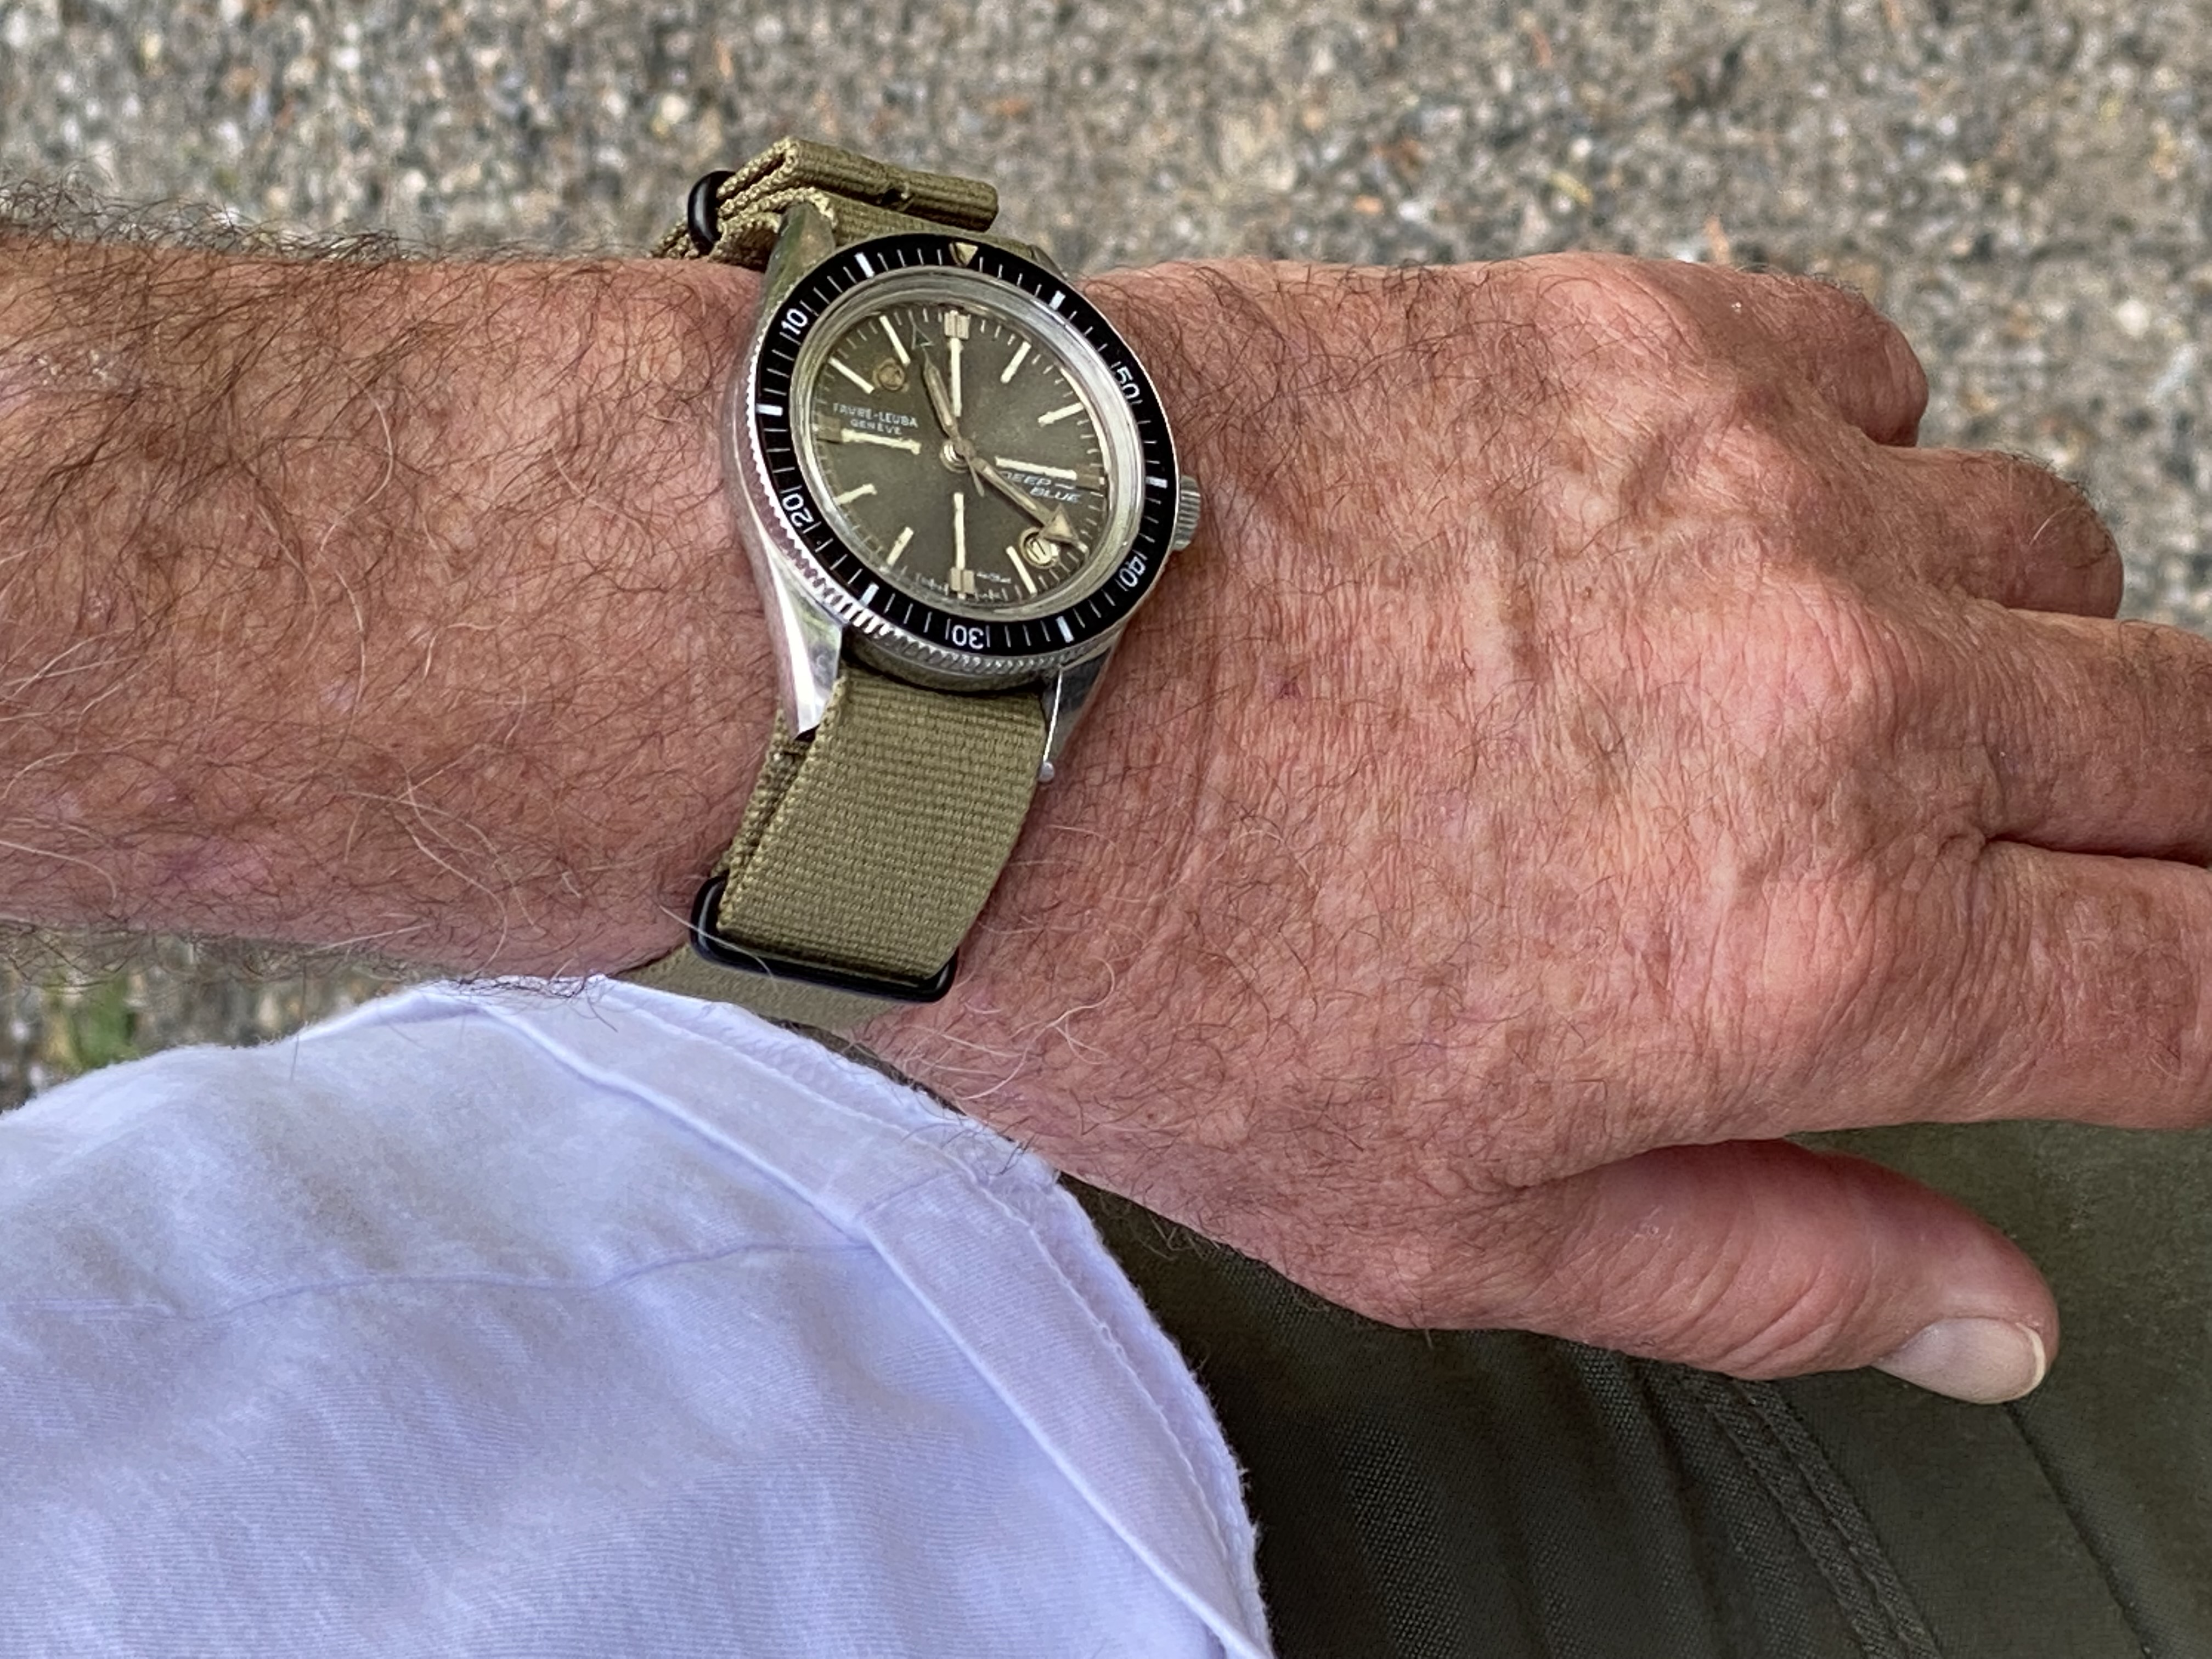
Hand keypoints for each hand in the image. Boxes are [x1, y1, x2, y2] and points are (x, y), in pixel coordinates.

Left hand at [873, 254, 2180, 1402]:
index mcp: (1816, 948)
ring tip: (1807, 696)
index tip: (2162, 994)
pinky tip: (1704, 538)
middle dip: (2159, 823)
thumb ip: (1764, 1266)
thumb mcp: (1448, 1221)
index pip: (2207, 984)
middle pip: (2194, 744)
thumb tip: (1985, 1315)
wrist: (954, 680)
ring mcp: (1755, 490)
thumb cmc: (1151, 948)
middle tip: (2025, 857)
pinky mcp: (1641, 336)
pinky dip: (1843, 463)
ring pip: (2048, 551)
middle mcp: (1838, 699)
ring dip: (1985, 641)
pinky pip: (1877, 374)